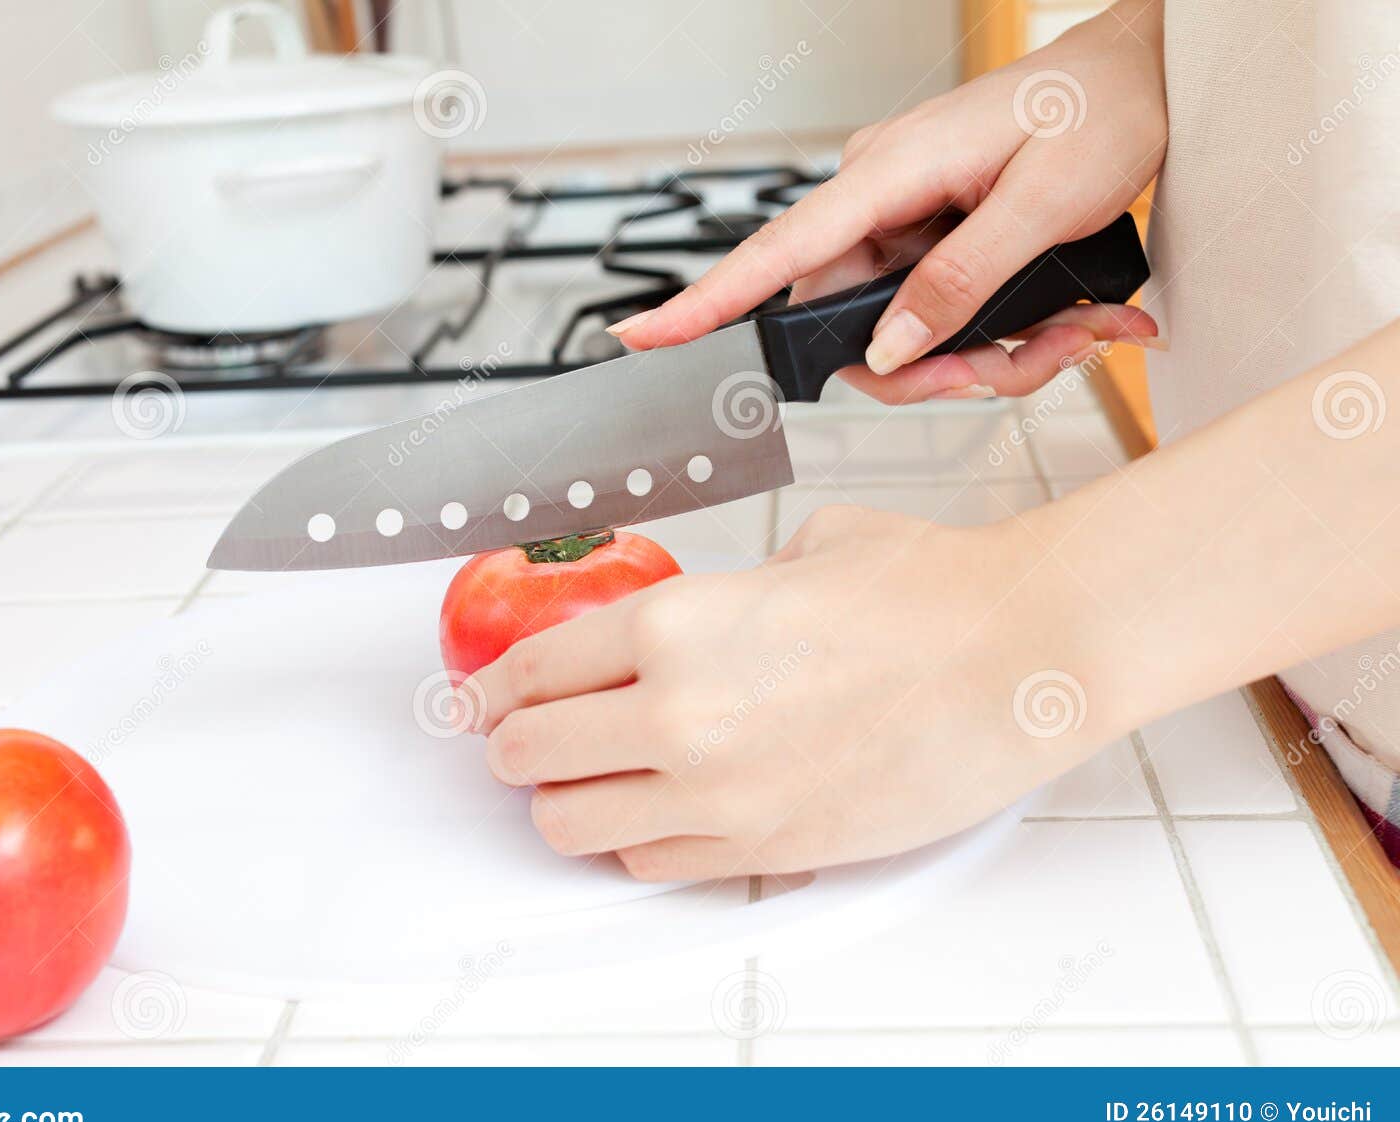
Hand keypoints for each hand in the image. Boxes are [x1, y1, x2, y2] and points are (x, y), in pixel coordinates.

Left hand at [464, 507, 1123, 879]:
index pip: (527, 670)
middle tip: (522, 737)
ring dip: (561, 802)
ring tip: (581, 782)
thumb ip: (721, 591)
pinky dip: (632, 839)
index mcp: (671, 626)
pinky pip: (649, 862)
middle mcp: (676, 718)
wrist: (1021, 656)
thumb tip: (698, 608)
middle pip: (526, 754)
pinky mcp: (763, 851)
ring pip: (569, 826)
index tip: (482, 697)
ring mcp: (717, 796)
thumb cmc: (931, 593)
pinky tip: (654, 811)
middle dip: (512, 745)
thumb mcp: (800, 551)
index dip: (490, 687)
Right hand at [610, 0, 1167, 403]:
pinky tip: (1072, 318)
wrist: (1151, 76)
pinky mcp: (936, 236)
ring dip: (989, 354)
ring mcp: (907, 219)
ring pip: (906, 332)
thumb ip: (959, 282)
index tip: (645, 336)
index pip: (776, 252)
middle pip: (855, 325)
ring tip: (1072, 332)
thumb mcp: (1044, 204)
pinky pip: (941, 312)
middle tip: (1016, 365)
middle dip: (937, 368)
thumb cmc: (1106, 111)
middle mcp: (882, 197)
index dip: (706, 301)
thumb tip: (886, 348)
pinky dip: (1004, 332)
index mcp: (888, 173)